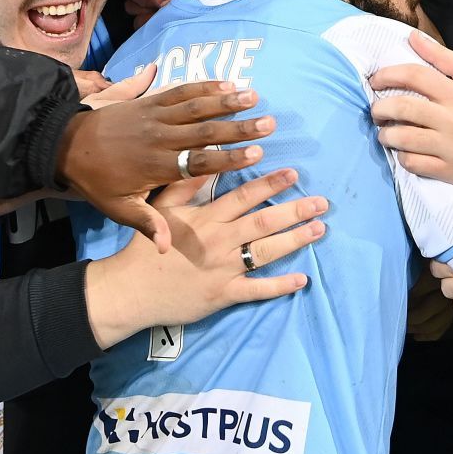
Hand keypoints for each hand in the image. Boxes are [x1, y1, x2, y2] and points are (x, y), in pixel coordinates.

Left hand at [54, 80, 274, 252]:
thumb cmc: (96, 182)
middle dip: (238, 127)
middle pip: (205, 130)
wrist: (66, 145)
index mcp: (156, 166)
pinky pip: (178, 90)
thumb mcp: (117, 209)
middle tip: (268, 123)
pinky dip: (202, 85)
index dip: (228, 157)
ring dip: (226, 100)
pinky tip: (225, 82)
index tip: (256, 154)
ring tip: (253, 95)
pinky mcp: (147, 100)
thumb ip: (146, 224)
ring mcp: (154, 115)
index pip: (199, 162)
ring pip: (195, 105)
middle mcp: (159, 137)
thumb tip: (165, 248)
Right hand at [84, 167, 326, 346]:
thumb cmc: (145, 247)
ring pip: (266, 252)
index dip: (270, 184)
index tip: (294, 173)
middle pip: (264, 222)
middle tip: (322, 202)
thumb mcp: (162, 209)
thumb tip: (205, 158)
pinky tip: (302, 279)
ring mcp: (225, 269)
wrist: (130, 290)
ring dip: (295, 240)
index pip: (244, 196)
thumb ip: (186, 185)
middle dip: (295, 210)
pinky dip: (280, 285)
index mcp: (207, 218)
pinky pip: (257, 290)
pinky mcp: (224, 295)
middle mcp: (220, 241)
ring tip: (319, 229)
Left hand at [368, 31, 452, 191]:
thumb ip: (442, 56)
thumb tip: (413, 37)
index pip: (415, 76)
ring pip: (404, 139)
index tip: (375, 81)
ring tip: (385, 132)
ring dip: (385, 135)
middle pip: (404, 108)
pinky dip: (402, 157)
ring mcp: (450, 147)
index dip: (388, 75)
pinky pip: (414, 164)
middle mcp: (452, 119)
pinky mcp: (449, 170)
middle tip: (376, 110)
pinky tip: (404, 151)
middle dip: (380, 108)